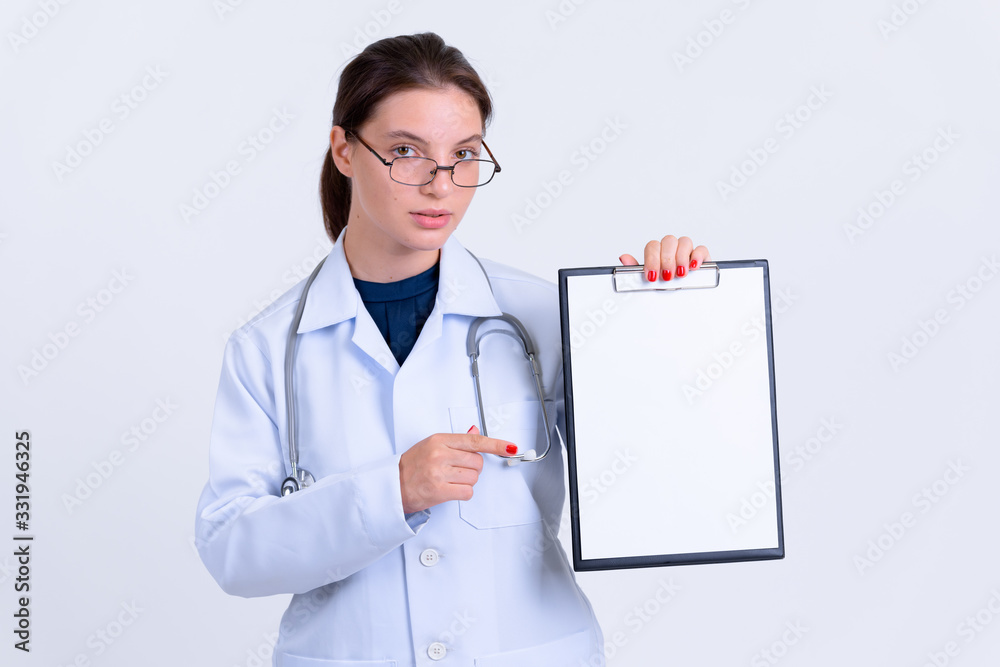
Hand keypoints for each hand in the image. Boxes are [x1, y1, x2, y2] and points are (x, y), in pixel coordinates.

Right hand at [398, 425, 517, 513]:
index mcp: (439, 440)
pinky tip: (451, 490)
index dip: (495, 444)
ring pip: (474, 477)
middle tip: (456, 470)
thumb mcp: (430, 445)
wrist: (392, 486)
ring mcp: (439, 473)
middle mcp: (440, 454)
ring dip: (467, 481)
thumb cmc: (411, 466)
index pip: (474, 441)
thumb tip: (475, 431)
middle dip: (472, 468)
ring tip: (450, 480)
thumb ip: (455, 441)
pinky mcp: (440, 490)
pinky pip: (467, 492)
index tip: (510, 447)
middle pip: (477, 462)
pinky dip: (463, 493)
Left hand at [618, 235, 710, 281]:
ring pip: (684, 241)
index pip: (652, 246)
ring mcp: (687, 252)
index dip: (652, 259)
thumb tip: (624, 258)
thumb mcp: (647, 283)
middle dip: (666, 259)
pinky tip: (693, 267)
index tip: (652, 275)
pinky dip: (697, 256)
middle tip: (666, 276)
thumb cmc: (663, 290)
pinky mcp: (702, 258)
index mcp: (657, 254)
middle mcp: (672, 250)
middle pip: (668, 240)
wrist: (681, 304)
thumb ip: (635, 270)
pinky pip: (701, 249)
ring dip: (681, 258)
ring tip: (680, 274)